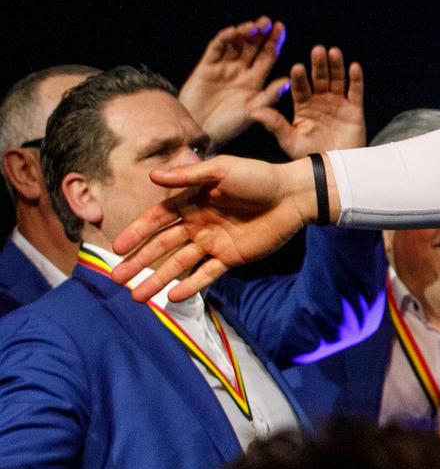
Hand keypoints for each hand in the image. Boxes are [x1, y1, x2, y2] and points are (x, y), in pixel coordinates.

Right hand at [109, 157, 315, 301]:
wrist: (293, 196)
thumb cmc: (258, 177)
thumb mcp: (221, 170)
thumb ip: (188, 176)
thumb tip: (152, 175)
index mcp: (190, 202)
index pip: (156, 220)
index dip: (136, 233)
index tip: (116, 248)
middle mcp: (197, 224)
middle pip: (162, 246)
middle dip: (139, 262)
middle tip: (116, 279)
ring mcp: (213, 243)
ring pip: (179, 264)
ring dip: (158, 279)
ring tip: (137, 297)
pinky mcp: (231, 258)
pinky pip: (207, 274)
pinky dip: (191, 285)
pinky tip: (172, 297)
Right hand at [177, 18, 287, 148]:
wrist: (200, 133)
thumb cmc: (229, 126)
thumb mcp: (253, 111)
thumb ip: (270, 96)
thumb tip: (288, 81)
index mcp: (255, 80)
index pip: (267, 56)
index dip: (274, 41)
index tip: (281, 28)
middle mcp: (240, 71)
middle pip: (252, 46)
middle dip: (260, 33)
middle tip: (268, 21)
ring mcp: (223, 68)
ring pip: (235, 44)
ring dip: (243, 33)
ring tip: (253, 26)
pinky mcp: (206, 68)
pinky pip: (215, 49)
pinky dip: (224, 39)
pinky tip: (233, 32)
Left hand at [250, 46, 364, 157]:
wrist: (335, 169)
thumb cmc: (310, 156)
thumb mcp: (289, 140)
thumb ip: (274, 124)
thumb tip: (253, 111)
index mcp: (303, 106)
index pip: (300, 88)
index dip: (299, 77)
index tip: (297, 67)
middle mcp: (320, 101)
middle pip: (319, 78)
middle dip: (318, 64)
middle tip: (317, 50)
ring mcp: (338, 103)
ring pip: (337, 80)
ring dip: (336, 66)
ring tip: (333, 52)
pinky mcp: (355, 109)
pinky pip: (355, 91)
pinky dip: (356, 79)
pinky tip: (354, 67)